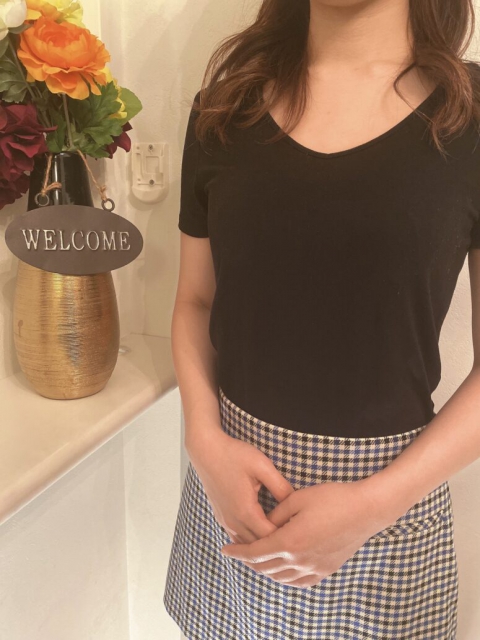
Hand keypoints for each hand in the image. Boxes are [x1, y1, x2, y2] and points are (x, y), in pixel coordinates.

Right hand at [186, 427, 295, 544]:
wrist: (206, 450)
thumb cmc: (234, 455)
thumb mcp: (262, 466)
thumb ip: (280, 486)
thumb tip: (295, 503)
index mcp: (245, 512)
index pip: (271, 538)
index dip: (288, 537)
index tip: (302, 531)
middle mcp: (233, 522)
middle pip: (260, 547)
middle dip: (278, 544)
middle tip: (297, 537)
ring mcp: (225, 521)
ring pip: (248, 547)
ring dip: (264, 545)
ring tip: (283, 539)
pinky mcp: (222, 518)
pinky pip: (239, 538)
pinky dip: (252, 541)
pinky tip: (264, 535)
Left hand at [220, 477, 386, 587]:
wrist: (367, 509)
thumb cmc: (332, 497)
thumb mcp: (298, 498)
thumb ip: (276, 514)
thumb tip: (263, 525)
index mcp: (290, 541)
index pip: (255, 552)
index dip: (237, 552)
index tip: (224, 549)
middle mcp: (301, 560)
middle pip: (266, 567)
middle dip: (248, 560)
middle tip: (238, 551)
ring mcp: (315, 567)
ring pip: (281, 577)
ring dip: (265, 570)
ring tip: (256, 558)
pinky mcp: (327, 569)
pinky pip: (299, 581)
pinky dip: (285, 577)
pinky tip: (281, 569)